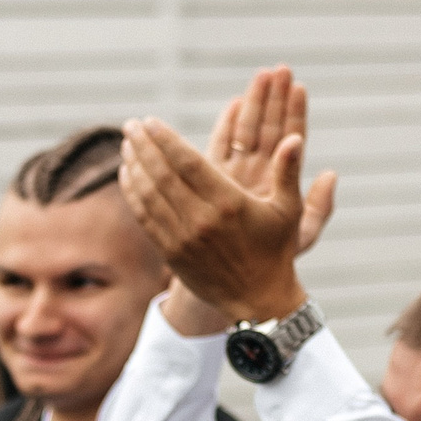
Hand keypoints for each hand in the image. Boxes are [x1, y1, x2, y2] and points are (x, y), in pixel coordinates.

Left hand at [120, 65, 336, 328]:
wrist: (258, 299)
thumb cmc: (276, 250)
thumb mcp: (289, 210)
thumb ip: (289, 171)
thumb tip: (294, 138)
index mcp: (228, 203)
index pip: (187, 162)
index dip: (165, 139)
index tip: (150, 121)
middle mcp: (201, 220)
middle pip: (161, 175)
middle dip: (142, 147)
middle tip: (130, 125)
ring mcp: (182, 239)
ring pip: (148, 196)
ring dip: (134, 167)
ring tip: (126, 145)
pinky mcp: (171, 254)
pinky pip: (145, 218)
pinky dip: (133, 194)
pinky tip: (128, 175)